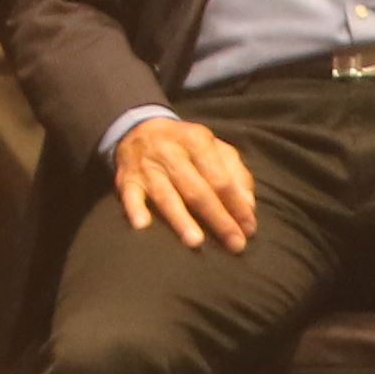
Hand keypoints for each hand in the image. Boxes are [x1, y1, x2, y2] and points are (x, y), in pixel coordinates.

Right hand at [112, 113, 257, 250]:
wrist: (139, 128)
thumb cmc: (186, 146)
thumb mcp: (215, 148)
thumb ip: (236, 174)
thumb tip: (248, 206)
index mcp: (197, 140)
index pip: (221, 178)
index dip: (237, 205)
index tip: (249, 229)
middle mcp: (170, 151)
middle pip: (197, 189)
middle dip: (218, 219)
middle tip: (235, 245)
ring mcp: (147, 166)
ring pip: (166, 195)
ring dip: (180, 219)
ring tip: (195, 242)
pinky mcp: (126, 178)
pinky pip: (129, 195)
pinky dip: (135, 210)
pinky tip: (143, 226)